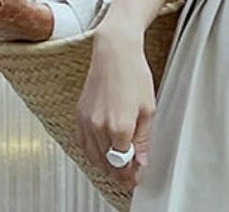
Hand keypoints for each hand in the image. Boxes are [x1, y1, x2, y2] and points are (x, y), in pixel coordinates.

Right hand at [75, 23, 154, 189]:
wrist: (115, 52)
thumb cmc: (134, 74)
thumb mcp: (148, 107)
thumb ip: (143, 138)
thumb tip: (141, 161)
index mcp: (120, 127)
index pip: (122, 164)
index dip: (130, 173)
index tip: (136, 176)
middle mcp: (99, 127)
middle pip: (106, 163)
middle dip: (118, 172)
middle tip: (129, 174)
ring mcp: (87, 122)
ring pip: (93, 156)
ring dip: (105, 164)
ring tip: (118, 164)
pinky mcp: (79, 115)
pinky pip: (83, 143)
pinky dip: (92, 151)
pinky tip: (103, 150)